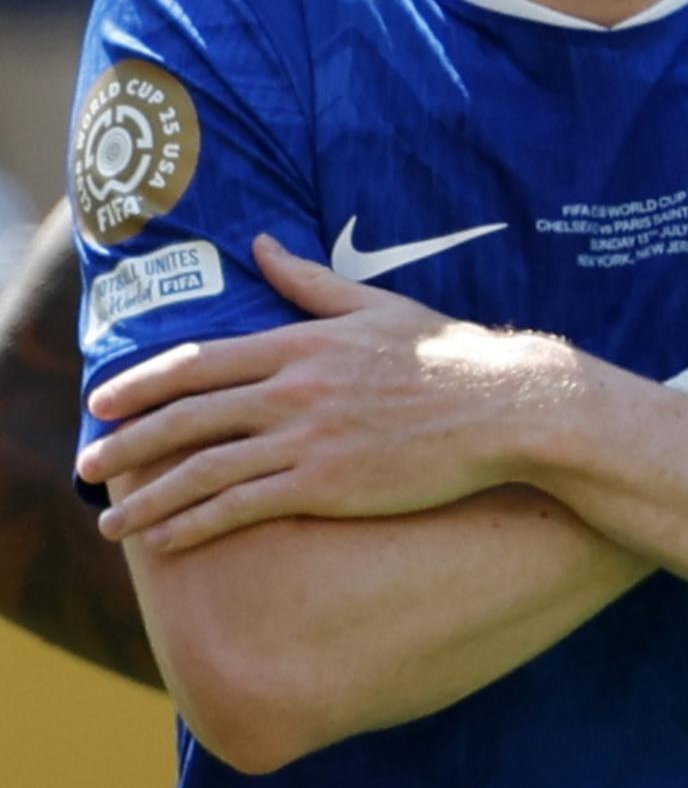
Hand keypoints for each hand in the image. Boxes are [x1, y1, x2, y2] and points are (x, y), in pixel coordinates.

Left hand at [77, 234, 568, 550]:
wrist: (502, 406)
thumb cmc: (447, 356)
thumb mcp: (375, 306)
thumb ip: (311, 283)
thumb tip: (263, 245)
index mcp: (301, 344)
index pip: (200, 361)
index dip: (143, 383)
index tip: (102, 401)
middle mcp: (293, 390)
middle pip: (187, 417)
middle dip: (127, 444)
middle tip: (86, 464)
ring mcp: (307, 440)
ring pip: (204, 470)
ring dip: (150, 499)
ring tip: (112, 523)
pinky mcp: (327, 485)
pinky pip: (243, 508)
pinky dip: (197, 525)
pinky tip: (168, 541)